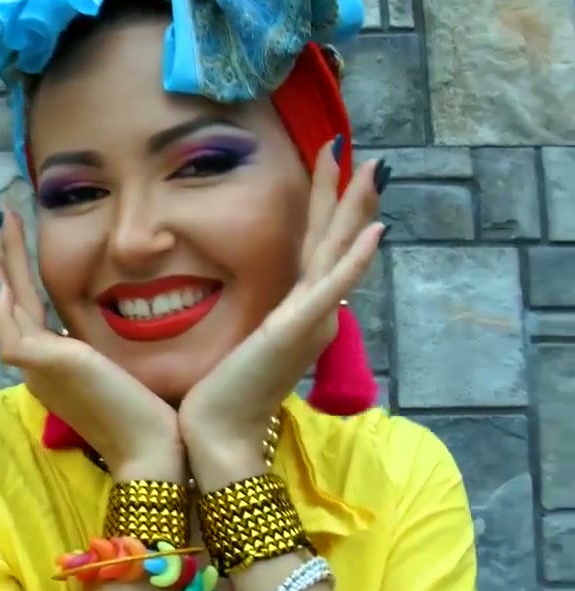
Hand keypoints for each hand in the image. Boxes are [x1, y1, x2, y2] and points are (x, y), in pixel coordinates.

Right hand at [0, 208, 181, 480]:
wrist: (154, 450)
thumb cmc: (151, 417)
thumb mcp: (124, 368)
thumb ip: (108, 348)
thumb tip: (122, 322)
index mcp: (55, 367)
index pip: (28, 312)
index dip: (19, 277)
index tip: (16, 243)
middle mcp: (38, 367)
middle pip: (9, 304)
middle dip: (1, 261)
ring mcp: (35, 368)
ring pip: (3, 307)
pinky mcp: (39, 365)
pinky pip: (8, 325)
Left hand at [178, 146, 385, 464]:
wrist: (217, 437)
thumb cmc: (221, 398)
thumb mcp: (243, 348)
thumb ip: (258, 325)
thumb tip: (260, 312)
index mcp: (297, 315)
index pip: (316, 251)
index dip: (325, 211)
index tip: (331, 171)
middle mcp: (311, 314)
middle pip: (332, 242)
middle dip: (344, 196)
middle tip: (359, 153)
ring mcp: (308, 321)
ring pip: (336, 252)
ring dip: (354, 209)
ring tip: (369, 169)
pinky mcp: (295, 331)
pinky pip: (331, 287)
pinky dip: (354, 259)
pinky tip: (373, 231)